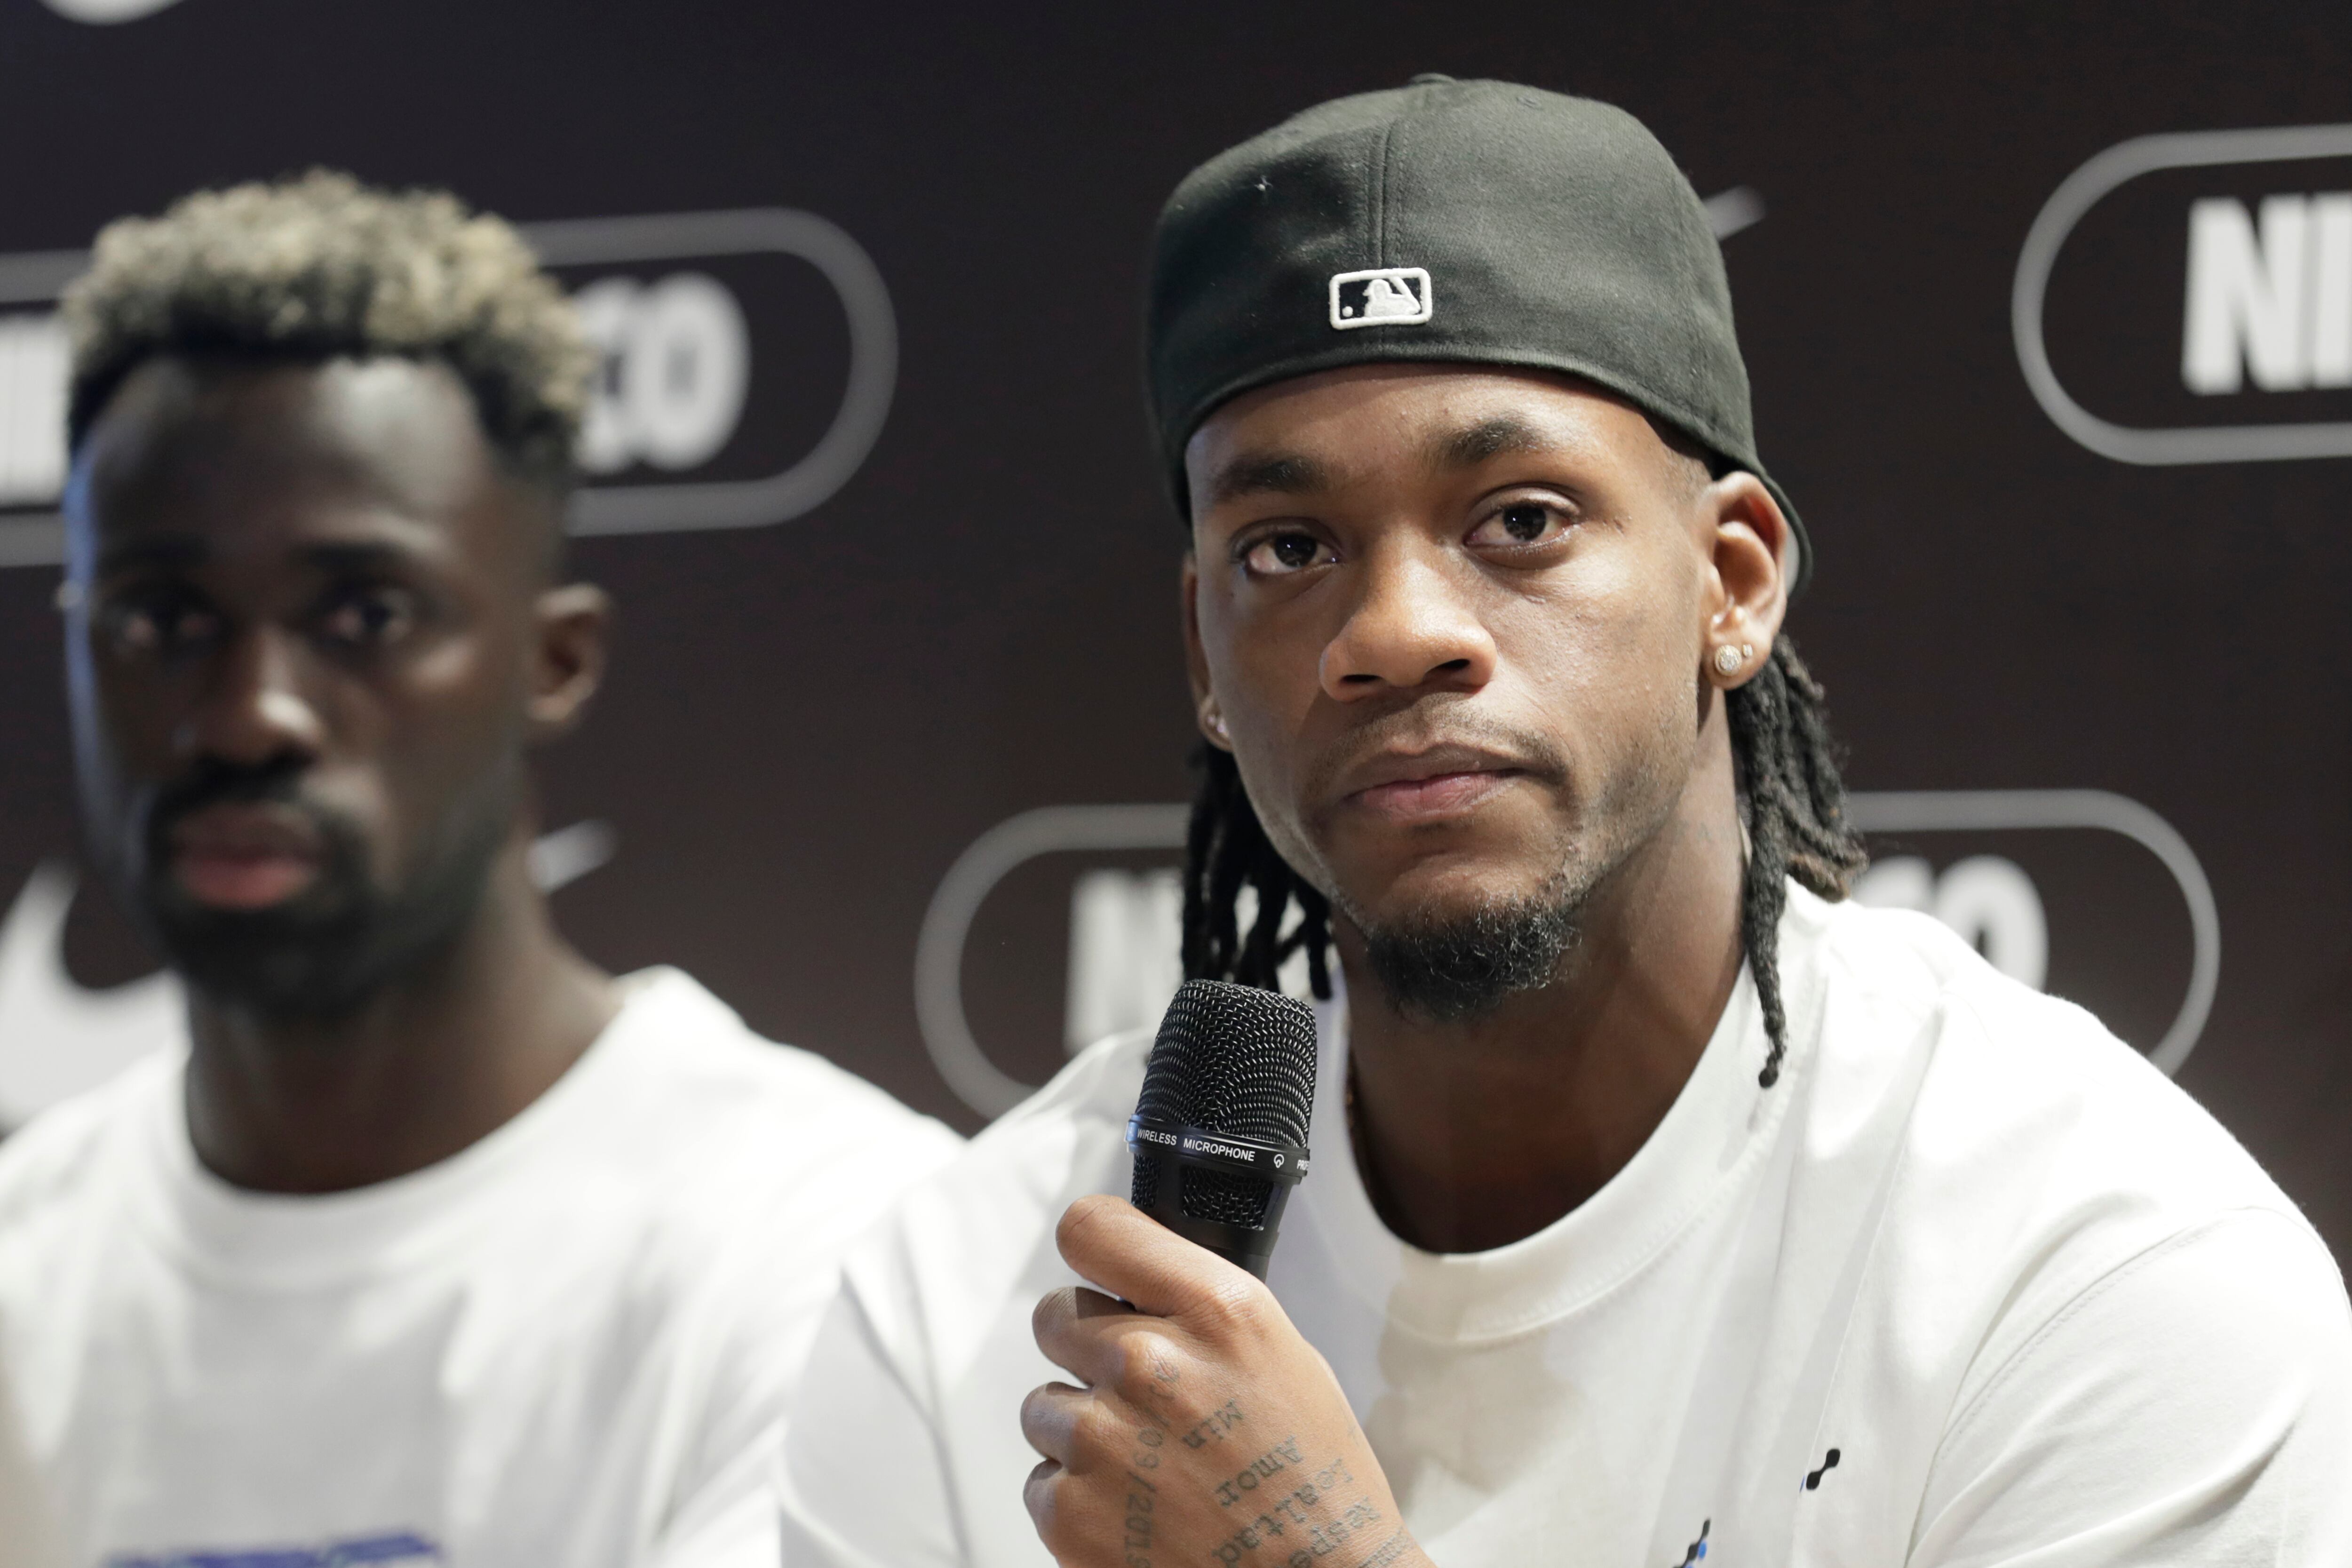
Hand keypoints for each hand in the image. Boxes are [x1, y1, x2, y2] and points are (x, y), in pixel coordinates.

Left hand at [1021, 1194, 1428, 1567]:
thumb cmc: (1311, 1480)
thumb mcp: (1280, 1356)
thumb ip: (1199, 1308)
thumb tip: (1135, 1283)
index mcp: (1213, 1310)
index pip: (1092, 1228)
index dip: (1095, 1250)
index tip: (1102, 1269)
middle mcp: (1147, 1362)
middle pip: (1055, 1315)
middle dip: (1089, 1348)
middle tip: (1139, 1392)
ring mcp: (1100, 1438)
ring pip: (1044, 1403)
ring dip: (1084, 1429)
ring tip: (1152, 1467)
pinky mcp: (1069, 1511)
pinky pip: (1043, 1479)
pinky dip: (1079, 1496)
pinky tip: (1138, 1512)